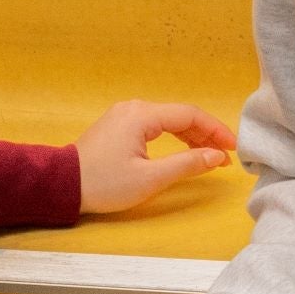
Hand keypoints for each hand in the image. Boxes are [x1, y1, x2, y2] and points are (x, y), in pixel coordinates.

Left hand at [75, 99, 235, 214]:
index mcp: (142, 116)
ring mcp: (123, 116)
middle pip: (180, 116)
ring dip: (190, 137)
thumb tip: (216, 156)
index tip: (233, 150)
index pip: (190, 116)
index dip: (216, 131)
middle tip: (224, 157)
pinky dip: (172, 137)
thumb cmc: (103, 184)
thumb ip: (186, 164)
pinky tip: (183, 151)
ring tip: (209, 156)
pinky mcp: (117, 126)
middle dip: (205, 135)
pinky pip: (153, 126)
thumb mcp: (150, 179)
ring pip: (167, 121)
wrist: (61, 185)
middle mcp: (133, 108)